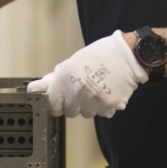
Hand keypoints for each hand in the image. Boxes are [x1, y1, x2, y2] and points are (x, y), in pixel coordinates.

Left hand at [27, 30, 147, 117]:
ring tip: (99, 88)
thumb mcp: (75, 60)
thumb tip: (38, 86)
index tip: (61, 102)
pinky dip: (105, 106)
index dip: (57, 103)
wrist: (127, 54)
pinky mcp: (108, 105)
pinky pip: (102, 113)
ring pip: (87, 113)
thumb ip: (59, 76)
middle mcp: (76, 91)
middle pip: (70, 112)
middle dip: (76, 104)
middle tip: (85, 90)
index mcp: (65, 77)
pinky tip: (109, 91)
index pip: (52, 105)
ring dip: (91, 106)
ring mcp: (92, 99)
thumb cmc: (101, 54)